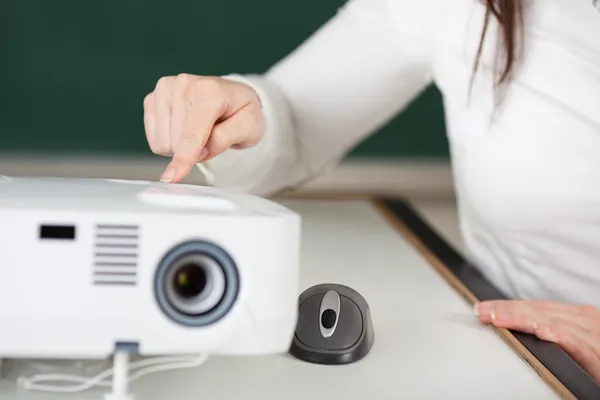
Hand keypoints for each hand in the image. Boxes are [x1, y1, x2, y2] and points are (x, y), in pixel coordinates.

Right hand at [143, 74, 265, 182]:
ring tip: (199, 130)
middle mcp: (183, 85)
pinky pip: (154, 138)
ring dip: (180, 146)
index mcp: (208, 91)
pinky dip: (169, 140)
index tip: (171, 178)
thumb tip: (199, 153)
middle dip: (193, 150)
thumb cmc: (242, 112)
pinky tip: (184, 128)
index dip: (183, 159)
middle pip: (176, 142)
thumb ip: (225, 140)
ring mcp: (165, 89)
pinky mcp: (153, 98)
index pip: (192, 135)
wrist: (233, 95)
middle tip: (211, 136)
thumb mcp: (250, 128)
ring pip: (162, 143)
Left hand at [476, 300, 599, 382]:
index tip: (482, 309)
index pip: (536, 306)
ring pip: (554, 322)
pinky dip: (561, 336)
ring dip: (525, 318)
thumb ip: (553, 328)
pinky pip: (579, 344)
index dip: (508, 306)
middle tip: (482, 312)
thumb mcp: (573, 341)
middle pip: (540, 311)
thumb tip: (523, 317)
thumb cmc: (598, 358)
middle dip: (509, 310)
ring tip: (500, 318)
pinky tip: (542, 331)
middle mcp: (587, 322)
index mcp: (578, 317)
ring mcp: (595, 337)